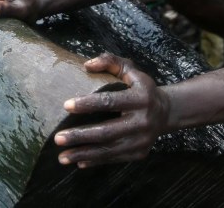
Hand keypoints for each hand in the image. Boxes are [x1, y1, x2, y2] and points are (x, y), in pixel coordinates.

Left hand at [54, 54, 169, 167]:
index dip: (87, 104)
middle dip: (80, 136)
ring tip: (62, 157)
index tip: (66, 106)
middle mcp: (142, 121)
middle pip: (106, 131)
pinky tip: (78, 160)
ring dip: (83, 153)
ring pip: (108, 150)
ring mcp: (141, 140)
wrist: (166, 112)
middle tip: (58, 138)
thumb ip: (111, 62)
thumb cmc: (141, 89)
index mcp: (140, 98)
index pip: (110, 101)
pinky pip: (114, 158)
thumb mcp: (131, 71)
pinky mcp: (139, 153)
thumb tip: (87, 65)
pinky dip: (95, 161)